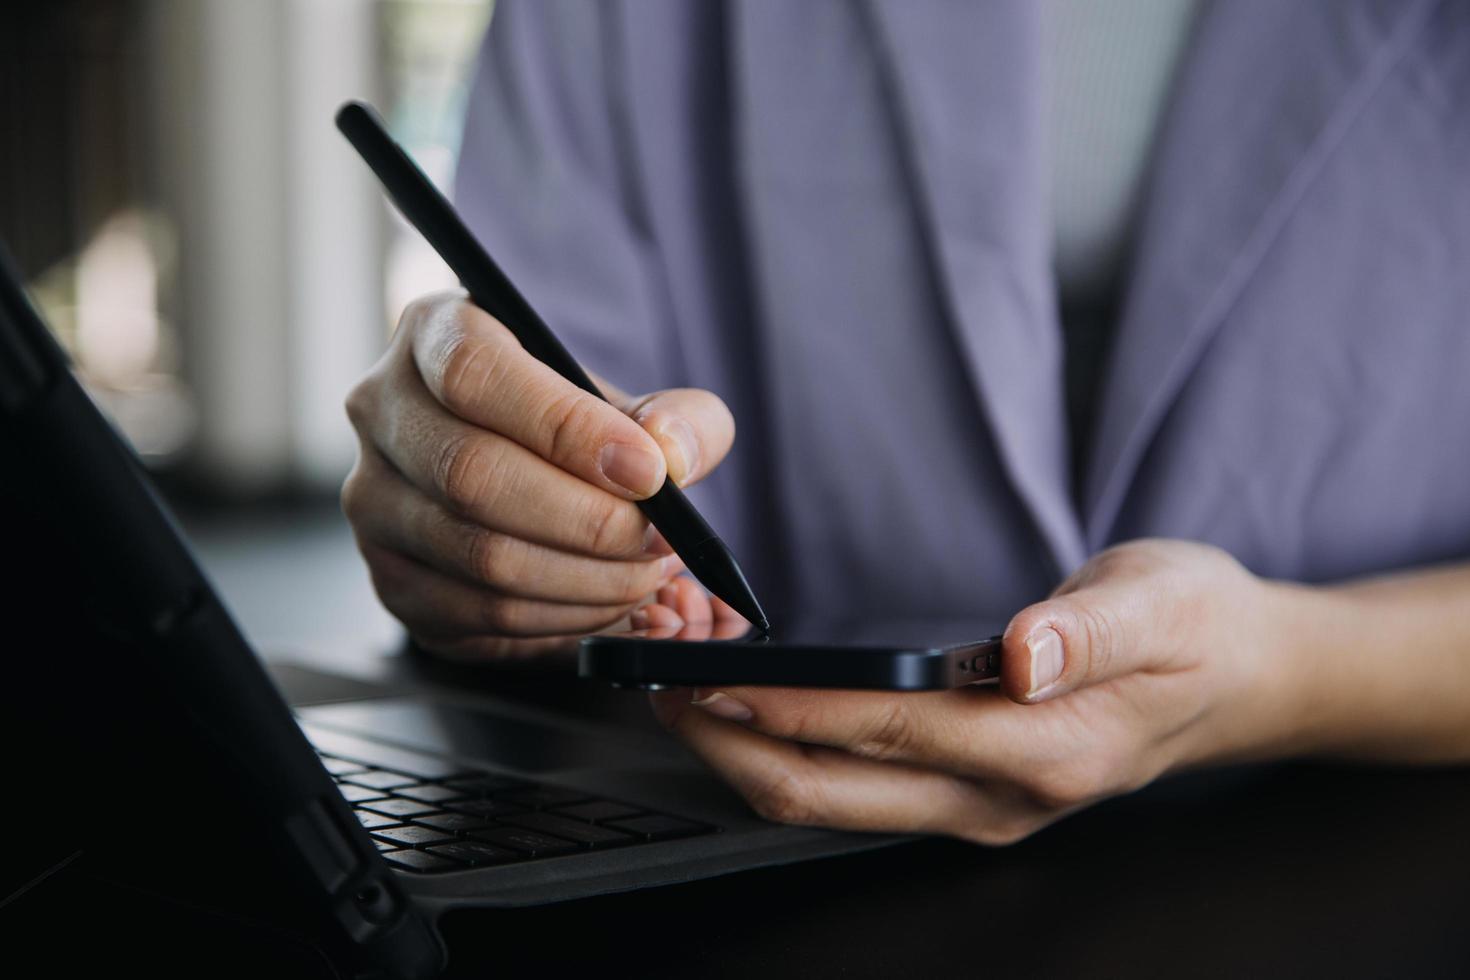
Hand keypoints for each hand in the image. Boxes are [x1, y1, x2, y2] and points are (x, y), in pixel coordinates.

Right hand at [342, 291, 735, 658]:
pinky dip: (562, 619)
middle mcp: (381, 411)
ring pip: (479, 556)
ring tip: (647, 573)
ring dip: (586, 579)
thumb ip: (678, 421)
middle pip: (472, 475)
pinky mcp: (391, 581)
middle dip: (589, 520)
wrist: (524, 479)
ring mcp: (373, 502)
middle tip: (660, 539)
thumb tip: (673, 455)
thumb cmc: (574, 430)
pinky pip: (480, 614)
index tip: (648, 470)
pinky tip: (608, 602)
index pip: (475, 375)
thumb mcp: (632, 405)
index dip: (566, 428)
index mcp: (432, 334)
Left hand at [650, 539, 1307, 842]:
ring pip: (837, 803)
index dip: (792, 707)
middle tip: (666, 693)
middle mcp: (1005, 796)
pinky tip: (760, 718)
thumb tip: (1023, 654)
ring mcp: (984, 807)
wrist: (1244, 680)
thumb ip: (1093, 632)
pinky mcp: (971, 795)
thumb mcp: (1164, 604)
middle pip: (838, 792)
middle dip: (738, 748)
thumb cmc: (1201, 629)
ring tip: (690, 703)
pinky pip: (860, 791)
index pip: (889, 727)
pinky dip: (796, 757)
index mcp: (1048, 747)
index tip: (715, 680)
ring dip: (755, 758)